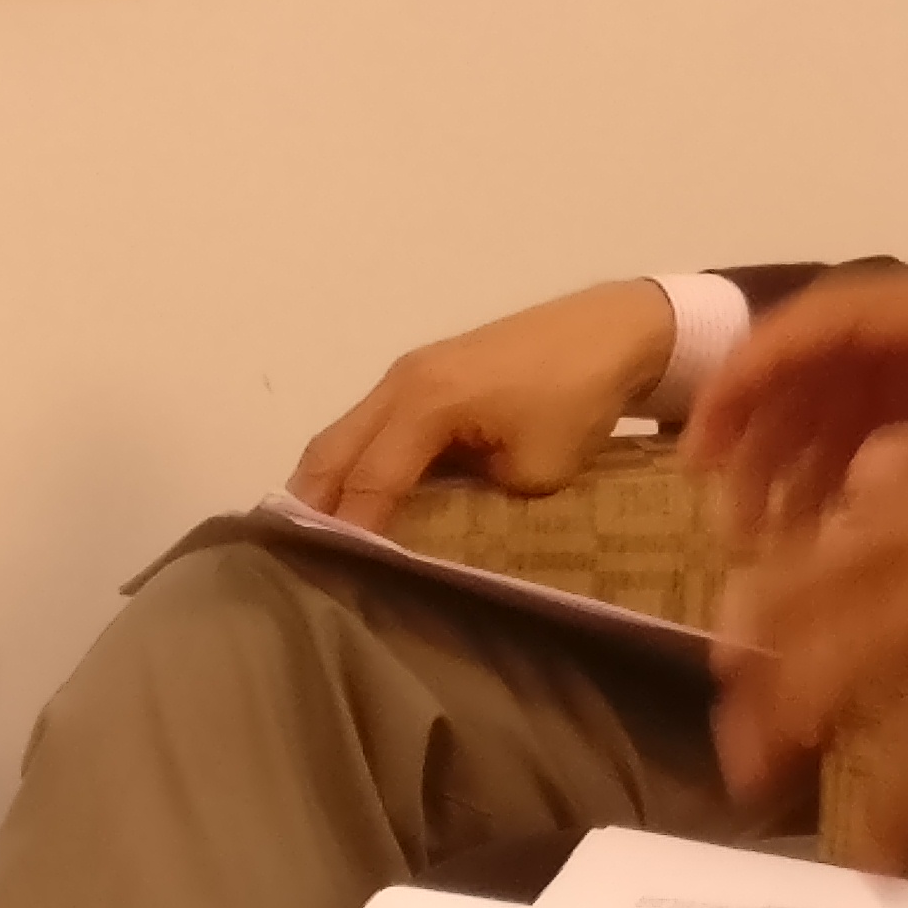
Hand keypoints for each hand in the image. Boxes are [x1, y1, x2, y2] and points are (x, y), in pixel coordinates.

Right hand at [289, 278, 674, 531]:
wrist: (615, 327)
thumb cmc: (579, 398)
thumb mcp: (536, 470)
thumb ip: (479, 501)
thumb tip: (440, 523)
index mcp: (426, 402)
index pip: (372, 481)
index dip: (350, 533)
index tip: (329, 580)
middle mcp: (402, 382)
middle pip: (333, 451)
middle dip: (311, 505)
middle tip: (292, 562)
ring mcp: (410, 370)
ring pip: (346, 433)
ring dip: (327, 481)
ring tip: (313, 536)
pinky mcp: (427, 369)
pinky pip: (371, 421)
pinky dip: (355, 458)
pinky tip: (356, 493)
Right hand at [678, 259, 907, 547]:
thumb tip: (850, 495)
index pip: (837, 314)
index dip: (759, 368)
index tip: (707, 439)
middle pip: (819, 352)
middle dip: (759, 424)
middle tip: (721, 508)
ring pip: (833, 393)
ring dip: (785, 458)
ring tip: (758, 540)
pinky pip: (864, 427)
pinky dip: (827, 476)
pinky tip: (808, 540)